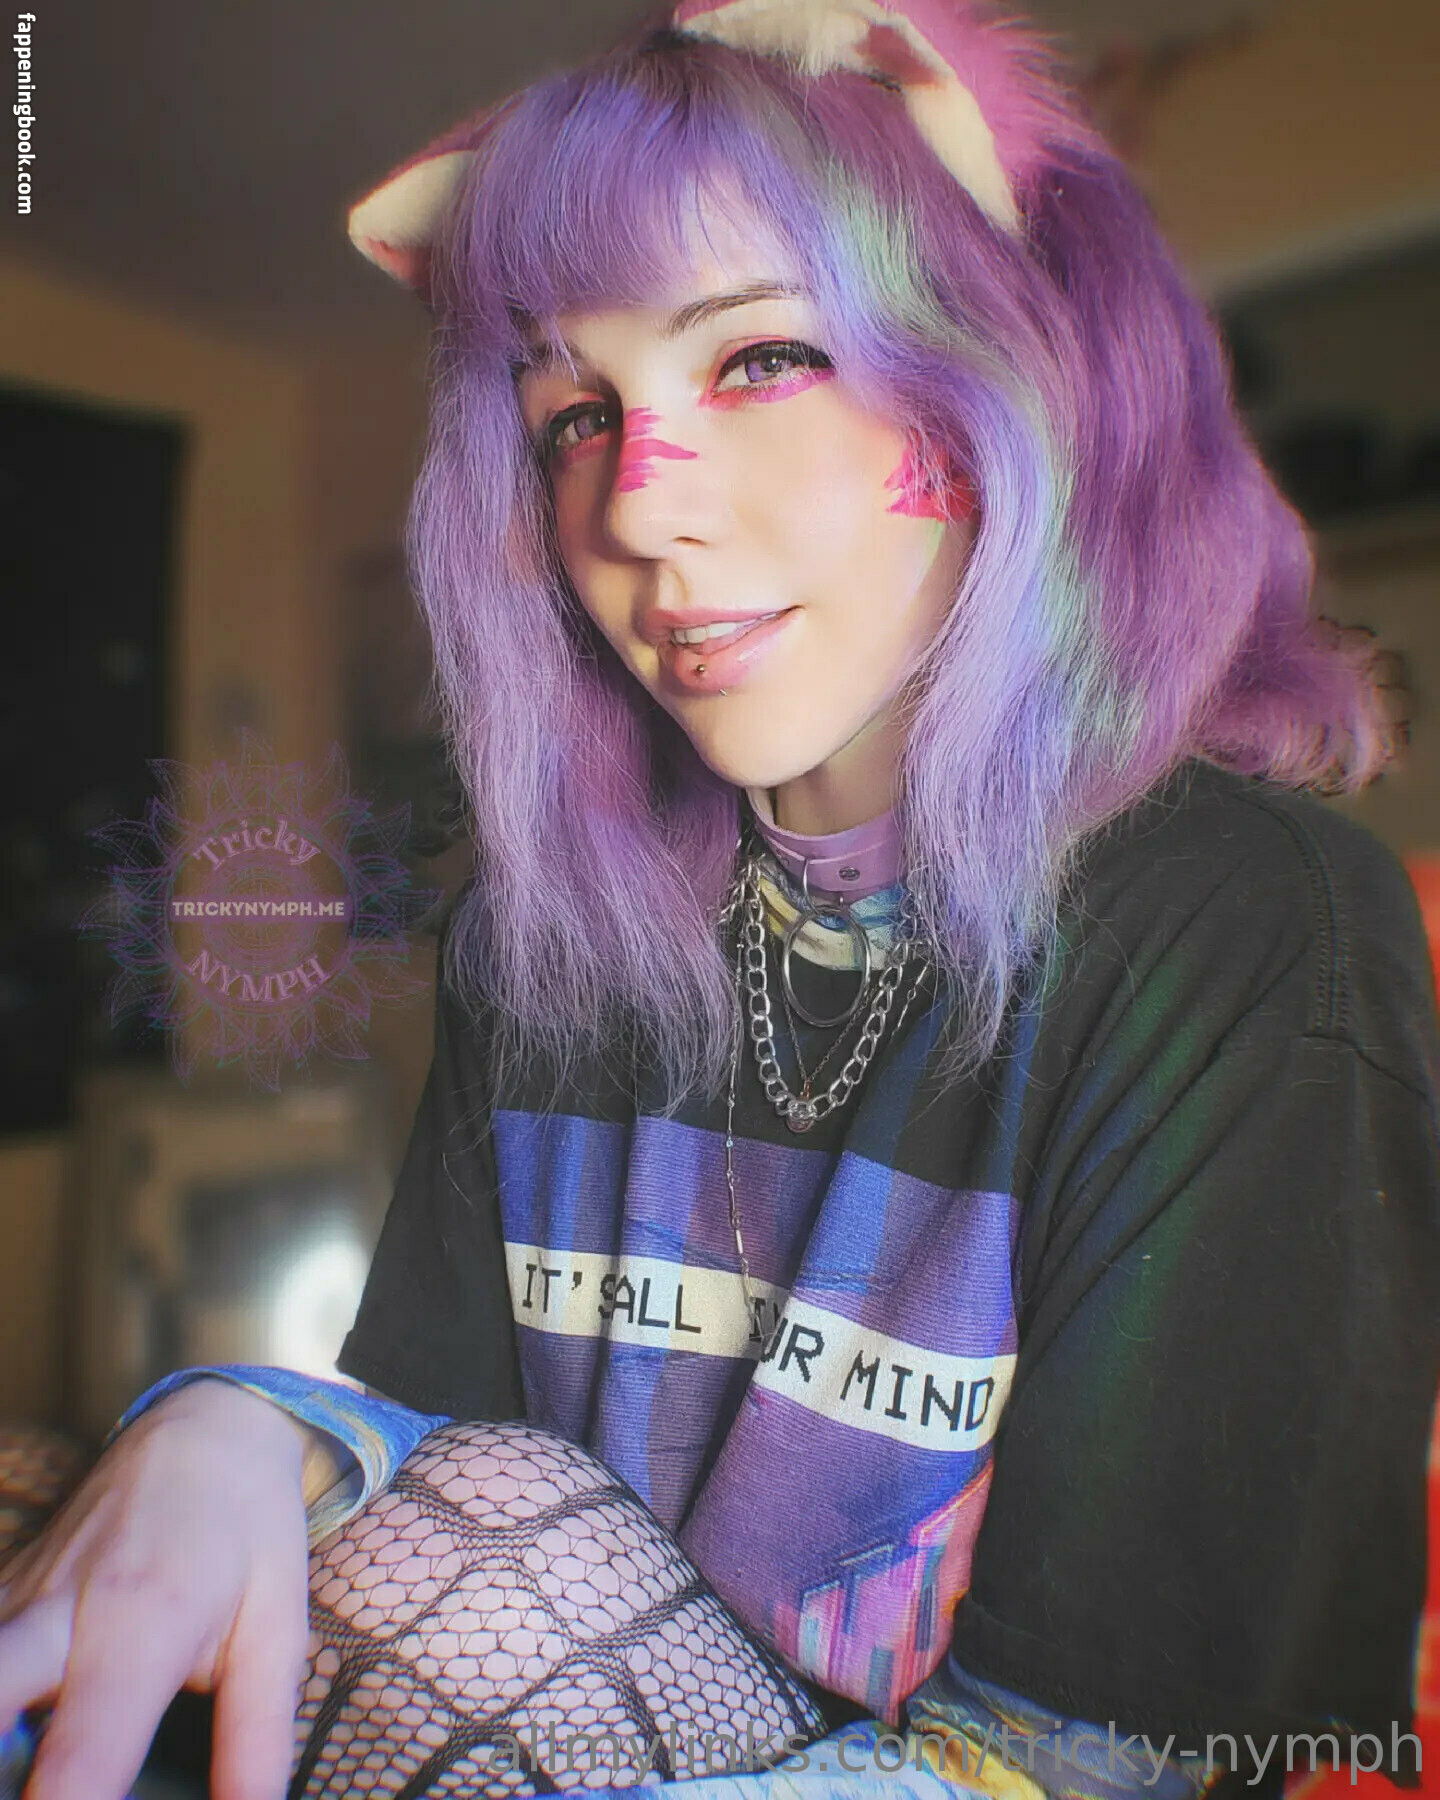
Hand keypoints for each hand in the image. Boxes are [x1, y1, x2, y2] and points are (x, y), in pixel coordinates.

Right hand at [0, 1380, 311, 1799]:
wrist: (206, 1428)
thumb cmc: (249, 1532)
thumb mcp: (276, 1632)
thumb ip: (256, 1741)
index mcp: (141, 1628)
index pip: (80, 1758)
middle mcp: (59, 1615)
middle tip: (37, 1791)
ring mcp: (16, 1601)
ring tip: (27, 1763)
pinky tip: (19, 1735)